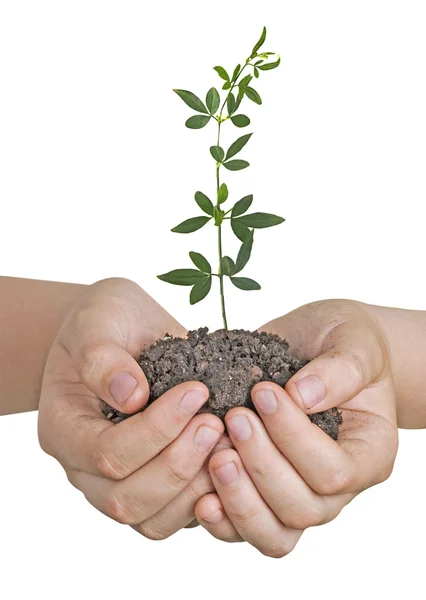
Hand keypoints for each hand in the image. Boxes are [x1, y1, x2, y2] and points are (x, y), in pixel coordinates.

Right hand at [38, 277, 223, 539]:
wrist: (120, 330)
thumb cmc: (105, 322)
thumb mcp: (98, 321)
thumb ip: (103, 357)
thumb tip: (132, 395)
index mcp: (64, 428)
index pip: (105, 453)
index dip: (155, 430)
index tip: (196, 391)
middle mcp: (84, 468)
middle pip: (126, 498)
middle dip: (179, 463)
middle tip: (217, 423)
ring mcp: (118, 482)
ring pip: (152, 520)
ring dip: (196, 487)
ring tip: (229, 443)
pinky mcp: (152, 487)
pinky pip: (176, 516)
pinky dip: (207, 498)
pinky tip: (232, 460)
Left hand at [194, 300, 397, 556]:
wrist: (318, 344)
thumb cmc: (342, 342)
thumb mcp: (353, 343)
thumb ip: (340, 370)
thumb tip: (302, 396)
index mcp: (369, 453)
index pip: (334, 471)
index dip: (294, 437)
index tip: (263, 392)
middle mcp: (337, 488)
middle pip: (301, 508)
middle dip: (261, 465)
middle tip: (234, 418)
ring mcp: (298, 495)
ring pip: (274, 533)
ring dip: (239, 500)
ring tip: (215, 456)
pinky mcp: (262, 494)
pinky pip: (243, 529)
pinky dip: (220, 519)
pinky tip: (199, 496)